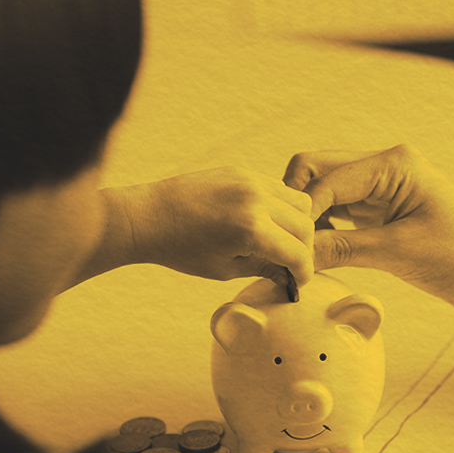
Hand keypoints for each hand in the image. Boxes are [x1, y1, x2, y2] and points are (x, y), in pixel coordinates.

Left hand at [92, 167, 313, 286]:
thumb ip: (263, 268)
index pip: (298, 253)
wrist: (148, 216)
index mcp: (251, 230)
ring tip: (277, 240)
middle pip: (304, 225)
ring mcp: (250, 180)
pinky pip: (276, 188)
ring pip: (298, 202)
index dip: (302, 272)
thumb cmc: (181, 249)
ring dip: (295, 224)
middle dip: (302, 248)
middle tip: (288, 263)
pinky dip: (278, 206)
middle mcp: (256, 200)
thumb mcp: (225, 269)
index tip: (297, 281)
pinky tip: (262, 221)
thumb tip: (289, 276)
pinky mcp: (241, 171)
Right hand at [283, 144, 453, 314]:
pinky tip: (316, 256)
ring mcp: (383, 188)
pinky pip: (339, 213)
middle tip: (287, 247)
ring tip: (297, 257)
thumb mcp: (398, 254)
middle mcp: (386, 167)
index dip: (302, 214)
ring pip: (325, 193)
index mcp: (395, 163)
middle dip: (298, 208)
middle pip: (318, 172)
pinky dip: (323, 232)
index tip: (287, 250)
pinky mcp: (383, 211)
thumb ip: (343, 249)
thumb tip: (295, 257)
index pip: (326, 178)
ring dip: (309, 221)